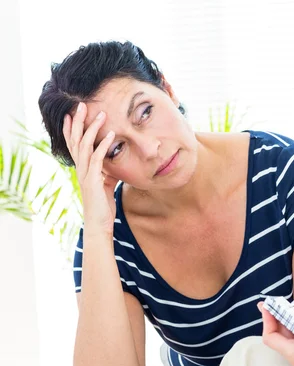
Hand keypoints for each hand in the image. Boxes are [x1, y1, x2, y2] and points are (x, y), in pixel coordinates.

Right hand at [64, 102, 118, 234]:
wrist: (100, 224)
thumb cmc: (103, 205)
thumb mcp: (106, 184)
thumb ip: (107, 172)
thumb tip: (113, 163)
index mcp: (82, 169)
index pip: (74, 144)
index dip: (71, 129)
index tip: (70, 113)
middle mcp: (81, 169)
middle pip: (76, 140)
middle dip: (78, 122)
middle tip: (81, 104)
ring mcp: (86, 174)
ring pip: (85, 146)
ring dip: (93, 128)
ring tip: (101, 114)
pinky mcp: (94, 180)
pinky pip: (98, 159)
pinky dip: (104, 145)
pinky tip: (112, 134)